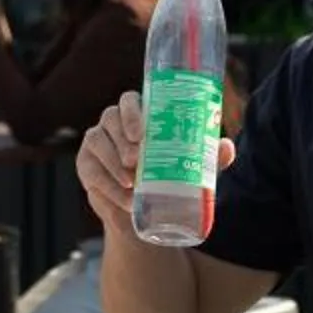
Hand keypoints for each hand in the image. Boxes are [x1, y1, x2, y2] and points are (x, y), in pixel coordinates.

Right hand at [74, 92, 235, 234]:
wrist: (145, 212)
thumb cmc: (169, 178)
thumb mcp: (191, 168)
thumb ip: (208, 157)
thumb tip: (227, 146)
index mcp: (139, 115)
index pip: (129, 100)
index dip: (132, 112)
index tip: (141, 134)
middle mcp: (114, 124)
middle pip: (110, 117)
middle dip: (122, 138)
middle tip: (136, 160)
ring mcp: (96, 142)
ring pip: (97, 141)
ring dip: (113, 162)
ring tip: (131, 182)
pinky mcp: (86, 165)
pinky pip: (91, 170)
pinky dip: (107, 185)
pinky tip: (123, 197)